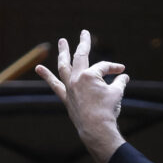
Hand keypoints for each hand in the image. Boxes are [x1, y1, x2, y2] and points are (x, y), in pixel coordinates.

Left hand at [35, 30, 128, 162]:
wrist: (96, 130)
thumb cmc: (108, 111)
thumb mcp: (117, 93)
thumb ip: (120, 82)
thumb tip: (124, 77)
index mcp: (89, 75)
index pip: (103, 67)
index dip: (114, 68)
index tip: (122, 72)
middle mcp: (77, 78)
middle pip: (81, 56)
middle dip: (84, 43)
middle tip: (84, 32)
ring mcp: (69, 88)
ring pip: (64, 66)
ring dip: (63, 53)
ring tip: (62, 42)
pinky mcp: (66, 98)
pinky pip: (54, 85)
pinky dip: (46, 76)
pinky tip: (38, 68)